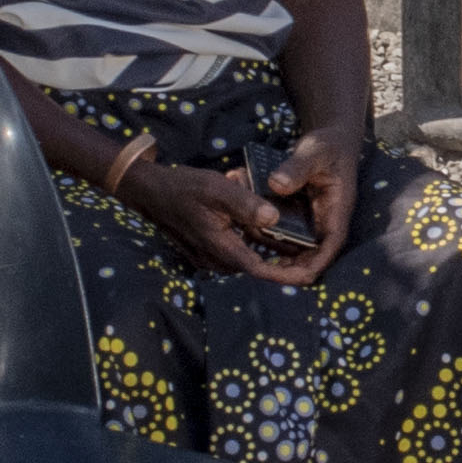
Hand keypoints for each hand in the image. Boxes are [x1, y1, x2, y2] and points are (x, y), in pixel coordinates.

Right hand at [135, 159, 324, 285]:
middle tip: (310, 252)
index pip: (260, 270)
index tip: (310, 274)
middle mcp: (216, 259)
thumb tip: (274, 218)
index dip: (286, 275)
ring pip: (247, 259)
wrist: (151, 192)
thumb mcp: (218, 189)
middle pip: (257, 267)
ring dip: (268, 252)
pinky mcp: (206, 250)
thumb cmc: (184, 188)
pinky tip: (265, 227)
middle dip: (282, 262)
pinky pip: (236, 251)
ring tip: (295, 241)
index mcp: (221, 248)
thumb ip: (247, 204)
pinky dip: (253, 244)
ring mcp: (209, 257)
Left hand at [261, 127, 363, 276]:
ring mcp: (314, 221)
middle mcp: (326, 222)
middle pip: (311, 256)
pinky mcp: (302, 216)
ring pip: (296, 248)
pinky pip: (286, 233)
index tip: (285, 275)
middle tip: (258, 270)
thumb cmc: (328, 145)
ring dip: (276, 253)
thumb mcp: (314, 152)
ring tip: (250, 256)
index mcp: (337, 212)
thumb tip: (276, 185)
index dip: (310, 266)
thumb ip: (297, 167)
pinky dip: (270, 234)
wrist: (332, 140)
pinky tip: (249, 232)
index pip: (328, 249)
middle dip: (287, 268)